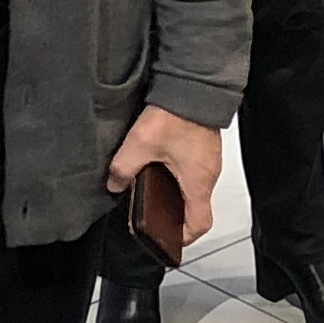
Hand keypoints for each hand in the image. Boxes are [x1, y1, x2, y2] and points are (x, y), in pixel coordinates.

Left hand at [104, 106, 222, 251]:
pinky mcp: (204, 147)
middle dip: (175, 215)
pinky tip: (160, 166)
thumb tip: (114, 184)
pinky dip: (178, 176)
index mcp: (197, 182)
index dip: (183, 237)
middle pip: (197, 208)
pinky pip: (193, 170)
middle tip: (153, 215)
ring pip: (194, 188)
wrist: (194, 85)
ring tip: (152, 190)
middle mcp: (208, 174)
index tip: (166, 237)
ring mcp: (208, 160)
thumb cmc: (178, 114)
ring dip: (175, 193)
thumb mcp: (140, 145)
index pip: (199, 224)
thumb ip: (123, 169)